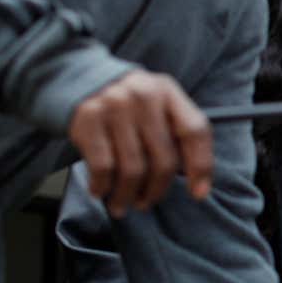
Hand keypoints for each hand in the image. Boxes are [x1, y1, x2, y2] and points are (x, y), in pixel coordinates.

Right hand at [67, 70, 211, 217]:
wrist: (80, 77)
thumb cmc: (129, 104)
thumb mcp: (158, 104)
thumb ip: (177, 133)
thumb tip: (197, 185)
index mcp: (168, 91)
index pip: (195, 131)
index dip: (201, 166)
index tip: (197, 194)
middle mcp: (144, 95)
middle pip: (164, 159)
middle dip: (157, 190)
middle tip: (146, 202)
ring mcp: (115, 106)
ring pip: (133, 169)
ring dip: (127, 196)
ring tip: (122, 204)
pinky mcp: (89, 119)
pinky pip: (102, 167)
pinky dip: (102, 186)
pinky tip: (100, 192)